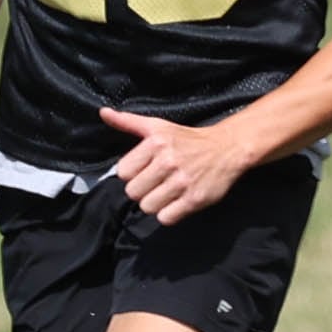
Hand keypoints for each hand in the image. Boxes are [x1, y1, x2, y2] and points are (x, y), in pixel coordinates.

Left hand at [97, 106, 258, 222]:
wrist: (227, 148)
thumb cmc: (189, 139)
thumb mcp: (158, 126)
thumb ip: (128, 122)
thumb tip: (103, 113)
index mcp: (156, 143)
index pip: (123, 172)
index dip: (133, 174)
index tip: (146, 170)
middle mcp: (168, 162)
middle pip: (133, 193)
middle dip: (143, 190)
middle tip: (157, 183)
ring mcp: (182, 182)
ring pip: (147, 207)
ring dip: (155, 204)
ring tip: (166, 193)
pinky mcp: (195, 199)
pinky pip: (166, 218)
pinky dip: (169, 214)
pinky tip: (177, 202)